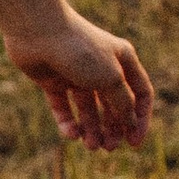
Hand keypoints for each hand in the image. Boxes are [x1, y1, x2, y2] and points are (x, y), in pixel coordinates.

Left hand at [3, 15, 154, 151]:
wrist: (38, 31)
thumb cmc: (80, 50)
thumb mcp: (110, 79)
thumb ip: (123, 103)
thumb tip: (131, 124)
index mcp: (123, 60)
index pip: (139, 94)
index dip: (139, 119)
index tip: (133, 142)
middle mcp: (101, 67)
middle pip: (112, 105)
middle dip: (112, 128)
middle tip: (109, 148)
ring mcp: (76, 75)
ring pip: (87, 109)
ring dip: (92, 129)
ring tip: (91, 146)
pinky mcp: (53, 81)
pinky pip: (63, 107)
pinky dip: (67, 122)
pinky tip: (71, 134)